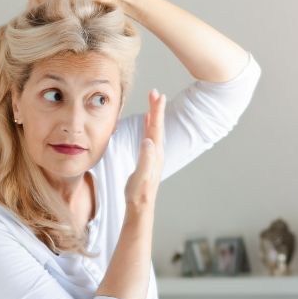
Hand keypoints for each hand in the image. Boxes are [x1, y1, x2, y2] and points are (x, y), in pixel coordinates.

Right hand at [124, 89, 165, 210]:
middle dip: (156, 108)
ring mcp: (153, 155)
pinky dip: (148, 126)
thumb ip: (146, 158)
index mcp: (155, 153)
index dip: (156, 111)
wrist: (140, 205)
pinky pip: (149, 136)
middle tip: (155, 93)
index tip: (157, 96)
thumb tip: (148, 141)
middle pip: (157, 125)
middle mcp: (156, 152)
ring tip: (153, 102)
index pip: (156, 128)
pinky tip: (147, 123)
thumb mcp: (142, 175)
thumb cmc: (139, 192)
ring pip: (154, 130)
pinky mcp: (148, 158)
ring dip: (153, 115)